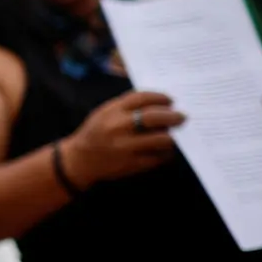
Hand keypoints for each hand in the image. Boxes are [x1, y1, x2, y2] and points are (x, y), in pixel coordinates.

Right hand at [60, 90, 184, 189]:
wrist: (79, 160)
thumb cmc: (94, 133)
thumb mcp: (104, 113)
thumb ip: (126, 106)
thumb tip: (157, 103)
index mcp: (112, 111)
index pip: (142, 98)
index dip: (160, 97)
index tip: (170, 100)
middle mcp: (118, 127)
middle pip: (154, 117)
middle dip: (173, 116)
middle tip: (182, 117)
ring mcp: (126, 147)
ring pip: (160, 139)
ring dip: (171, 136)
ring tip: (173, 135)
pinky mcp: (131, 164)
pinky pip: (157, 157)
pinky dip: (165, 153)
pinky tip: (165, 150)